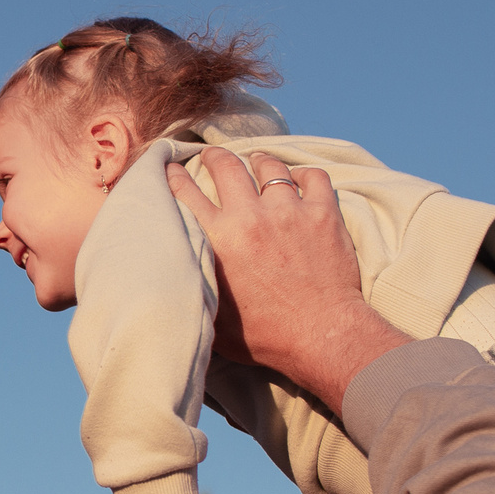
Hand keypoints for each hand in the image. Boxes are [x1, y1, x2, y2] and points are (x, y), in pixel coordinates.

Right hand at [167, 148, 408, 414]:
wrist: (322, 337)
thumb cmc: (266, 336)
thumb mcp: (213, 318)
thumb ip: (193, 287)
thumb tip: (173, 276)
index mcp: (218, 240)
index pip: (185, 192)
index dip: (174, 175)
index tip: (171, 168)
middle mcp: (250, 217)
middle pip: (225, 166)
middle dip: (215, 156)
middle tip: (212, 156)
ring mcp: (289, 211)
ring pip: (269, 166)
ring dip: (259, 161)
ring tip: (257, 161)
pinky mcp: (323, 214)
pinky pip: (314, 177)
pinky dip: (304, 175)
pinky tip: (300, 180)